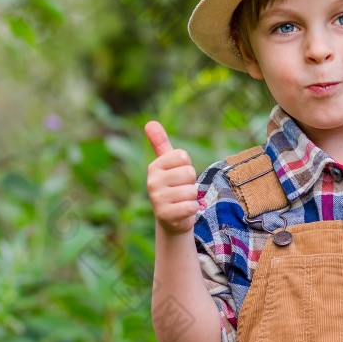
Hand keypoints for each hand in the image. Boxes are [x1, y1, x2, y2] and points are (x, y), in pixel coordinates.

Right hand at [144, 120, 197, 235]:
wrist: (171, 218)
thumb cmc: (173, 186)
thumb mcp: (167, 164)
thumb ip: (160, 143)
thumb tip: (150, 122)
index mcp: (154, 166)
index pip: (183, 156)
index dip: (187, 165)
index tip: (179, 174)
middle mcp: (152, 182)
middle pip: (189, 173)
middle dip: (191, 182)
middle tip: (182, 189)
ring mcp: (157, 199)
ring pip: (191, 191)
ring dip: (192, 197)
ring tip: (182, 200)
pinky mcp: (165, 215)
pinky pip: (191, 206)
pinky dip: (192, 209)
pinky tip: (183, 211)